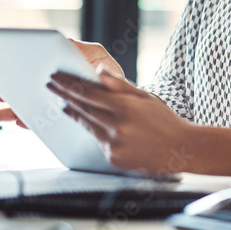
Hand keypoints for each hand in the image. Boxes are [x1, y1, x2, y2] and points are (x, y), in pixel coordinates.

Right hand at [0, 38, 122, 127]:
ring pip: (29, 103)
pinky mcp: (60, 117)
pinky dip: (29, 121)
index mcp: (64, 65)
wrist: (129, 105)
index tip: (0, 67)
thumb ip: (84, 53)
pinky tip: (16, 121)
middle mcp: (57, 82)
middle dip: (4, 87)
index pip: (35, 64)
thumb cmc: (115, 79)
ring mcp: (56, 100)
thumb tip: (67, 43)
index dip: (16, 65)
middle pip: (26, 84)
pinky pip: (40, 121)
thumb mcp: (100, 60)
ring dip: (9, 107)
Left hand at [47, 66, 194, 175]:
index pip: (88, 93)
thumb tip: (98, 71)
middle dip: (64, 95)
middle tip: (50, 85)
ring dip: (73, 113)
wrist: (180, 149)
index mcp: (125, 107)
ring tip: (63, 104)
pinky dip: (91, 130)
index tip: (55, 77)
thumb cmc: (164, 119)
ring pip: (86, 125)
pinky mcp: (113, 158)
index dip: (69, 85)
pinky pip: (97, 141)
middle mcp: (117, 126)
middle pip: (82, 108)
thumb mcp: (145, 96)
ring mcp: (114, 145)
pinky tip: (87, 122)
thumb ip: (119, 84)